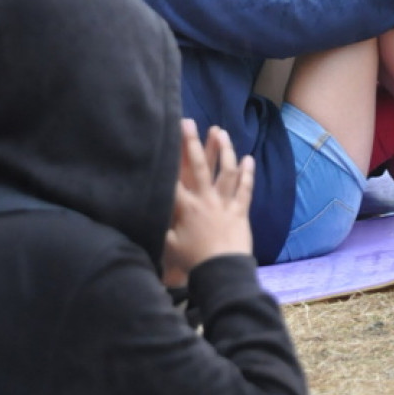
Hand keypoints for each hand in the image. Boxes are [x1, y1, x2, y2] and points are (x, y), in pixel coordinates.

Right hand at [162, 121, 253, 285]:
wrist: (222, 272)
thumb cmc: (192, 261)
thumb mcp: (167, 245)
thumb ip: (158, 226)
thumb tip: (145, 212)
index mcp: (185, 207)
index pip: (173, 177)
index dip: (167, 157)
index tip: (162, 137)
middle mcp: (205, 199)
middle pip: (199, 165)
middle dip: (192, 142)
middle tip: (187, 122)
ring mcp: (225, 203)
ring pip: (226, 171)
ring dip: (224, 150)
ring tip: (220, 132)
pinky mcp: (240, 211)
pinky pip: (245, 189)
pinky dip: (247, 173)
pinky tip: (248, 158)